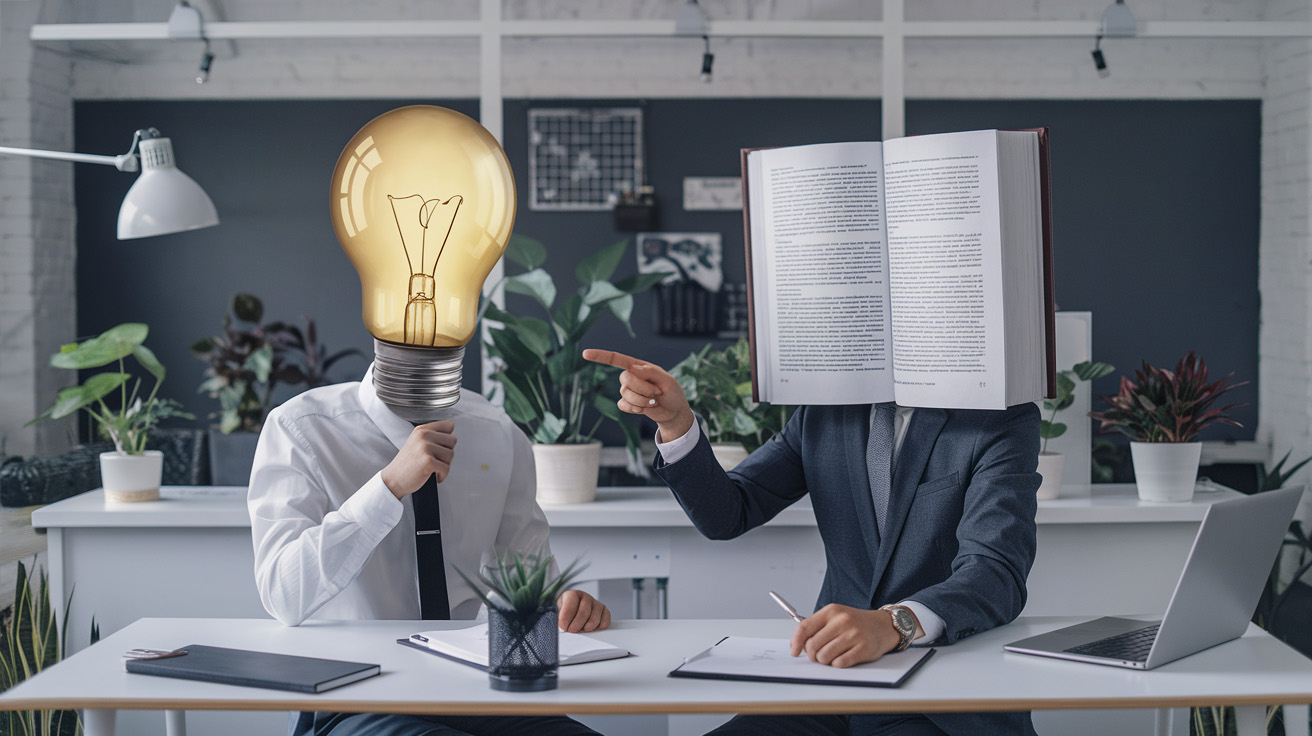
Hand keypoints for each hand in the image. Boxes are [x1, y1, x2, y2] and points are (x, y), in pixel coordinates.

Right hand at [380, 420, 456, 498]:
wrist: (393, 479)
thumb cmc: (407, 464)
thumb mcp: (416, 442)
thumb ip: (432, 436)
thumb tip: (451, 437)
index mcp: (421, 430)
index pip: (449, 425)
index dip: (448, 438)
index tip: (441, 448)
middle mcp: (423, 435)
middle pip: (453, 440)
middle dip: (447, 452)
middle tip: (437, 460)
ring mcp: (425, 447)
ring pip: (451, 454)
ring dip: (445, 464)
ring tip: (433, 467)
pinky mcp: (427, 461)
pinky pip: (446, 468)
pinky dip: (443, 475)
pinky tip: (435, 475)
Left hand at [557, 589, 610, 632]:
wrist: (572, 606)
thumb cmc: (565, 610)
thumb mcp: (558, 610)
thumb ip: (559, 617)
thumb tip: (562, 626)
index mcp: (572, 595)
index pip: (570, 606)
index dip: (566, 619)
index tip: (563, 626)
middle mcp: (585, 597)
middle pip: (584, 612)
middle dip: (577, 624)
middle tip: (572, 630)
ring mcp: (595, 603)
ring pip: (595, 616)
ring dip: (589, 626)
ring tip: (583, 630)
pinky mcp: (603, 609)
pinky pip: (606, 617)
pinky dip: (601, 625)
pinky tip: (594, 628)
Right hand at [581, 348, 694, 441]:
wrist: (673, 412)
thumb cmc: (673, 393)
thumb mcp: (668, 381)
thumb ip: (652, 372)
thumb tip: (634, 367)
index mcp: (639, 366)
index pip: (617, 359)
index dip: (601, 356)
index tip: (585, 354)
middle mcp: (631, 377)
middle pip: (625, 379)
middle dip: (643, 388)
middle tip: (657, 392)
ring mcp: (628, 391)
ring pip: (626, 394)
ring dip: (642, 400)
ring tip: (654, 401)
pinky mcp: (627, 404)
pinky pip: (623, 405)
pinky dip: (635, 409)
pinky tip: (645, 409)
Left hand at [788, 604, 903, 667]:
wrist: (883, 625)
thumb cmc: (855, 623)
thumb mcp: (835, 616)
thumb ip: (816, 627)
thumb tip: (796, 644)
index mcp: (832, 611)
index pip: (805, 627)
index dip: (796, 642)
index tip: (794, 651)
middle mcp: (842, 621)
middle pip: (813, 645)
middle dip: (812, 654)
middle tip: (818, 654)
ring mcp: (854, 634)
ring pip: (824, 656)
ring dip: (825, 660)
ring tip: (833, 655)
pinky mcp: (863, 649)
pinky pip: (839, 663)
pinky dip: (837, 664)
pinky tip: (843, 657)